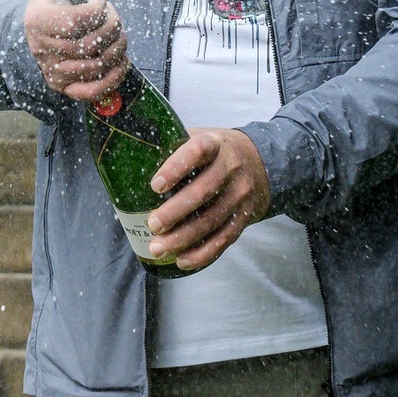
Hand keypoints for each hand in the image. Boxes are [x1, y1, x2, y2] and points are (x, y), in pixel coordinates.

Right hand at [23, 0, 127, 102]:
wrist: (34, 37)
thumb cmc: (49, 8)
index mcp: (37, 21)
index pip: (77, 19)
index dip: (98, 9)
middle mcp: (42, 49)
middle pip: (89, 43)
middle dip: (112, 26)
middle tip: (114, 16)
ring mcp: (53, 71)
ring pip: (95, 65)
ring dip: (118, 49)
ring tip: (120, 36)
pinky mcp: (64, 87)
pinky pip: (92, 91)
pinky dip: (113, 78)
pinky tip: (123, 62)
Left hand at [145, 129, 271, 270]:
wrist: (264, 163)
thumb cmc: (219, 152)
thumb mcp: (203, 137)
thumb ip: (176, 144)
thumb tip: (133, 157)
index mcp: (216, 144)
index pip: (198, 151)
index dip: (176, 168)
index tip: (155, 185)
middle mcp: (231, 168)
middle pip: (203, 192)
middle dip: (174, 212)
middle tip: (152, 225)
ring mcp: (241, 194)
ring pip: (211, 220)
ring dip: (183, 238)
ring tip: (158, 247)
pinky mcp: (245, 217)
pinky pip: (224, 239)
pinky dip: (202, 253)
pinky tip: (181, 260)